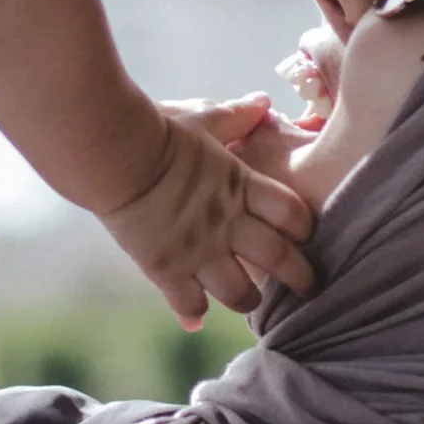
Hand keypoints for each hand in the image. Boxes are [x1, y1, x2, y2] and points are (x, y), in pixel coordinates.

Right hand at [99, 98, 315, 327]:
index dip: (304, 227)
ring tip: (250, 301)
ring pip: (240, 293)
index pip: (292, 213)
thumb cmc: (158, 130)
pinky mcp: (166, 268)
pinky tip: (195, 321)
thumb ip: (236, 116)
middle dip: (300, 277)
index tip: (305, 235)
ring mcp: (198, 250)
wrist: (114, 154)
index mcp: (241, 186)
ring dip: (249, 300)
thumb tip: (262, 102)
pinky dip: (192, 314)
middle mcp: (227, 224)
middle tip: (310, 288)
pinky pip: (188, 304)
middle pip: (279, 260)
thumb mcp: (202, 118)